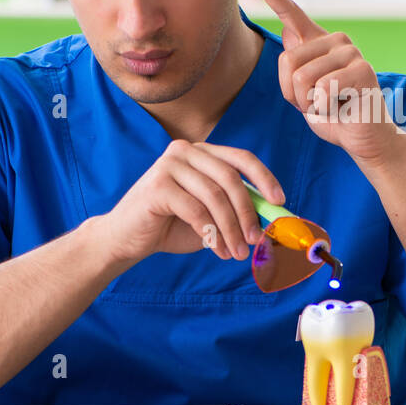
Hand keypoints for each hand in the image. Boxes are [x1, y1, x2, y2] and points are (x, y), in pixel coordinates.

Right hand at [101, 140, 284, 265]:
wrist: (126, 239)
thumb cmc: (171, 227)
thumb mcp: (211, 217)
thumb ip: (237, 212)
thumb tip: (273, 219)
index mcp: (202, 153)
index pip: (241, 158)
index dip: (264, 178)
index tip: (279, 202)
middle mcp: (185, 151)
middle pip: (230, 178)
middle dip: (248, 212)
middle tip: (256, 240)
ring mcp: (168, 165)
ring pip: (214, 197)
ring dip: (231, 229)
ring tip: (237, 253)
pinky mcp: (157, 185)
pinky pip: (195, 210)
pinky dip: (211, 233)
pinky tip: (217, 249)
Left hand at [252, 0, 404, 166]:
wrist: (363, 138)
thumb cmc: (333, 115)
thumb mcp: (304, 92)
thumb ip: (296, 67)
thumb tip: (289, 33)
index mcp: (319, 43)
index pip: (292, 13)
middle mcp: (336, 40)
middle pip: (288, 61)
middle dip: (294, 94)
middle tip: (317, 103)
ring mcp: (351, 52)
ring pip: (302, 78)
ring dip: (309, 104)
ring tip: (330, 106)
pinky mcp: (362, 70)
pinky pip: (323, 89)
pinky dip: (325, 108)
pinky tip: (342, 108)